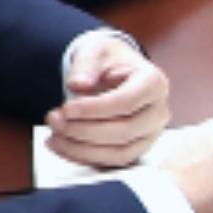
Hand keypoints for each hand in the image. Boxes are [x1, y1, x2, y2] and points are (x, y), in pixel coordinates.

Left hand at [44, 31, 172, 170]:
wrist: (114, 72)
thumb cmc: (108, 60)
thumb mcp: (95, 49)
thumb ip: (86, 64)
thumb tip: (77, 84)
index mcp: (154, 83)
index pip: (127, 102)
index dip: (95, 109)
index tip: (67, 108)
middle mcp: (158, 112)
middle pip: (124, 131)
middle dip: (84, 130)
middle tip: (54, 119)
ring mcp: (150, 135)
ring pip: (119, 154)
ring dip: (81, 148)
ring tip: (54, 134)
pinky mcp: (136, 150)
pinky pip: (111, 162)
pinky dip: (83, 157)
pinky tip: (61, 145)